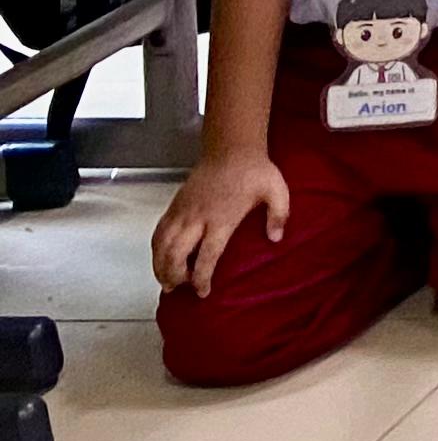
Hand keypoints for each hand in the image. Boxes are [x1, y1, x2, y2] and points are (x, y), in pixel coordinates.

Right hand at [152, 148, 291, 293]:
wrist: (230, 148)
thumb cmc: (255, 171)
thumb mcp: (277, 190)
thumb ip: (279, 215)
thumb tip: (276, 239)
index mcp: (221, 217)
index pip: (207, 255)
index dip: (201, 277)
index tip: (202, 292)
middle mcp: (197, 217)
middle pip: (176, 254)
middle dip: (174, 276)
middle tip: (181, 288)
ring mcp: (182, 211)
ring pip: (161, 245)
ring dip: (160, 266)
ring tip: (167, 282)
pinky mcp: (174, 205)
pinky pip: (158, 231)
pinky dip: (155, 249)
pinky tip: (160, 259)